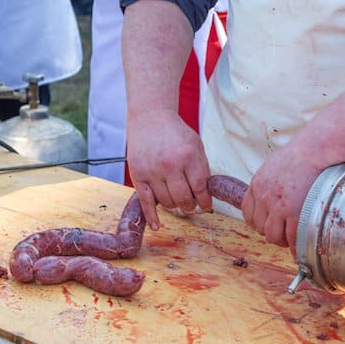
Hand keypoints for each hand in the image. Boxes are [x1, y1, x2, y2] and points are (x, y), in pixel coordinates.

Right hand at [126, 112, 211, 229]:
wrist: (150, 118)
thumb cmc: (175, 133)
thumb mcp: (196, 145)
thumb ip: (201, 168)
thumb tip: (205, 195)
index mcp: (188, 156)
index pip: (200, 188)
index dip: (205, 201)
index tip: (206, 206)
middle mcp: (170, 164)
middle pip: (183, 199)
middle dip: (190, 207)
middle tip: (192, 206)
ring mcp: (152, 171)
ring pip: (167, 202)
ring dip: (175, 207)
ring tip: (177, 202)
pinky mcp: (138, 175)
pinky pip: (146, 202)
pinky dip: (152, 217)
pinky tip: (157, 226)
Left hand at [241, 142, 323, 256]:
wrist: (314, 150)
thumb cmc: (301, 155)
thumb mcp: (274, 165)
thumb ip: (269, 182)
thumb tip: (272, 193)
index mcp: (257, 184)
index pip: (248, 212)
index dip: (257, 221)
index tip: (267, 224)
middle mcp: (264, 196)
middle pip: (259, 227)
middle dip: (270, 232)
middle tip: (283, 232)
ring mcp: (278, 206)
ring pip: (272, 236)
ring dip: (282, 240)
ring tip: (292, 239)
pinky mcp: (294, 212)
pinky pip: (291, 238)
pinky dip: (295, 247)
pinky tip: (300, 249)